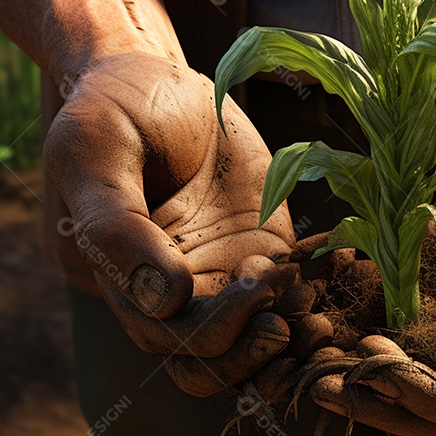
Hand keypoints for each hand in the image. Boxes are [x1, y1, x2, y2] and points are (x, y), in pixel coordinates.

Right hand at [46, 51, 329, 395]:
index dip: (215, 333)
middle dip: (255, 352)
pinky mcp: (266, 247)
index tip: (252, 288)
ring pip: (258, 340)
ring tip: (318, 315)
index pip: (171, 339)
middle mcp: (178, 288)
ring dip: (292, 340)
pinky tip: (341, 269)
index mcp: (130, 281)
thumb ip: (115, 226)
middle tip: (289, 320)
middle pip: (217, 359)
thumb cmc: (111, 110)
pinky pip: (294, 292)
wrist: (153, 76)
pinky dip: (319, 295)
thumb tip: (164, 300)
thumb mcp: (95, 153)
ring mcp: (225, 270)